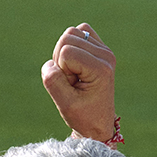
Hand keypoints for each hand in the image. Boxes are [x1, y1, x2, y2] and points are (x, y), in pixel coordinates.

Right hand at [41, 23, 116, 140]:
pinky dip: (70, 46)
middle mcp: (106, 55)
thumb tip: (50, 63)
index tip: (72, 88)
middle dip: (61, 60)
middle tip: (72, 81)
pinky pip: (77, 32)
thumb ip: (54, 82)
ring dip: (64, 54)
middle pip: (67, 37)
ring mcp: (104, 50)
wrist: (97, 123)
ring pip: (70, 33)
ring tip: (74, 75)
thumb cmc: (83, 116)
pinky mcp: (99, 47)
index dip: (61, 70)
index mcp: (101, 68)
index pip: (66, 52)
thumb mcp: (65, 104)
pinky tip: (75, 65)